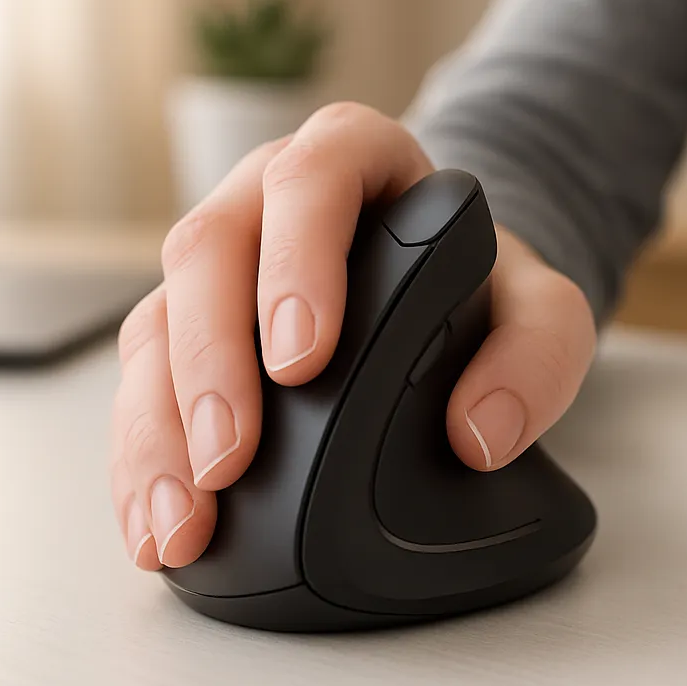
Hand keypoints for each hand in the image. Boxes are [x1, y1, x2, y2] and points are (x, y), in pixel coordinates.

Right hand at [109, 103, 596, 569]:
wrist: (447, 303)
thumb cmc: (482, 292)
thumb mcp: (545, 310)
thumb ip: (539, 356)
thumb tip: (479, 433)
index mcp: (352, 159)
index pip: (310, 180)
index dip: (295, 261)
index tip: (302, 359)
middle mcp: (264, 200)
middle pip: (207, 250)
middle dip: (210, 363)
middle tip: (230, 459)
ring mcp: (216, 267)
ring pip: (156, 324)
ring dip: (159, 430)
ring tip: (183, 521)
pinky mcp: (181, 335)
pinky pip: (141, 387)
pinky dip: (143, 463)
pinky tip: (155, 526)